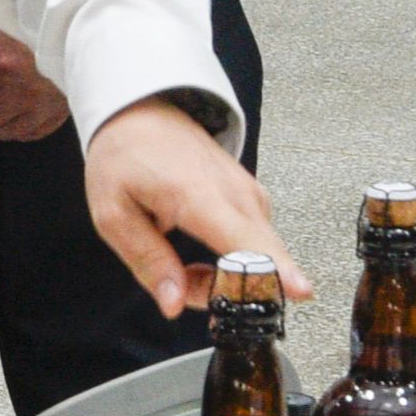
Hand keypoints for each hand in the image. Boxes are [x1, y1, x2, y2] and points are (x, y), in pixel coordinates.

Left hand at [82, 96, 287, 319]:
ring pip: (259, 259)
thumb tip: (175, 304)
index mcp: (198, 196)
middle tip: (182, 285)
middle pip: (263, 260)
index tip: (302, 292)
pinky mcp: (255, 199)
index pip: (247, 240)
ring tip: (182, 264)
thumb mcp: (113, 213)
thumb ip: (148, 261)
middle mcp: (236, 194)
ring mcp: (251, 195)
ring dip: (224, 279)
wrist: (142, 111)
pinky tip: (204, 252)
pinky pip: (256, 247)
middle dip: (228, 294)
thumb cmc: (125, 157)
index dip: (276, 272)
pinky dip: (232, 262)